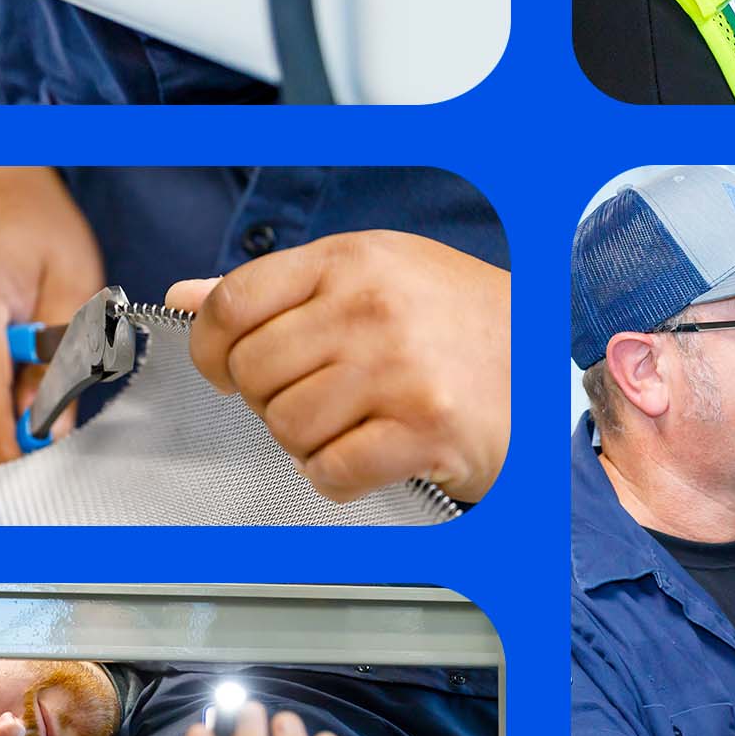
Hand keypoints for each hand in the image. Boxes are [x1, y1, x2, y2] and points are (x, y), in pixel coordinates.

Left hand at [170, 232, 510, 503]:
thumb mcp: (374, 277)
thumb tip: (185, 299)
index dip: (211, 348)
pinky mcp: (425, 430)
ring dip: (308, 440)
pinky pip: (330, 470)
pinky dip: (340, 475)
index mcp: (354, 260)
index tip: (227, 368)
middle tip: (317, 398)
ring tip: (354, 422)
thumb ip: (280, 290)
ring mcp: (400, 369)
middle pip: (253, 372)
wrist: (549, 365)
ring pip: (285, 426)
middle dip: (269, 399)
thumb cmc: (461, 322)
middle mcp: (374, 307)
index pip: (234, 302)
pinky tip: (373, 452)